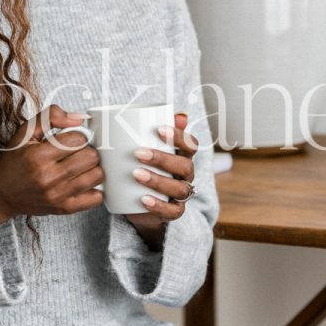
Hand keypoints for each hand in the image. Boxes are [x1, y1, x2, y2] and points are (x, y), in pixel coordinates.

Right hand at [0, 104, 103, 223]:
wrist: (1, 193)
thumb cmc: (14, 162)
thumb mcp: (25, 132)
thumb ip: (50, 117)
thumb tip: (78, 118)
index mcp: (39, 156)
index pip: (78, 139)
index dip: (77, 136)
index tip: (70, 140)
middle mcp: (49, 177)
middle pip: (91, 157)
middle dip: (87, 150)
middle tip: (76, 152)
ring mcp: (58, 195)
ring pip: (97, 175)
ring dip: (92, 168)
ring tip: (80, 166)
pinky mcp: (65, 208)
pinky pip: (96, 198)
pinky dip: (94, 188)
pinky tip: (83, 181)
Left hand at [125, 112, 197, 243]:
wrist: (136, 203)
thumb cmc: (141, 168)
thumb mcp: (142, 147)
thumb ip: (148, 129)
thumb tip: (167, 113)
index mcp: (181, 156)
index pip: (190, 144)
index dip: (179, 136)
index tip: (158, 129)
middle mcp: (185, 175)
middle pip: (185, 166)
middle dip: (162, 158)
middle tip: (138, 153)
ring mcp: (180, 194)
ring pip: (180, 188)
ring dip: (158, 180)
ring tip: (136, 174)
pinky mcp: (173, 212)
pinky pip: (173, 211)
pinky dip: (158, 205)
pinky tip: (143, 199)